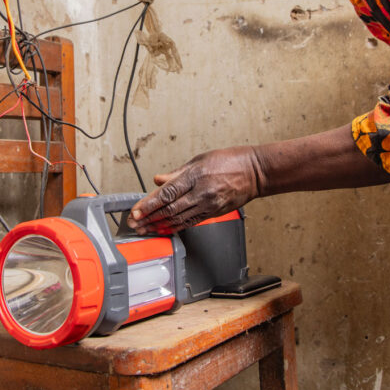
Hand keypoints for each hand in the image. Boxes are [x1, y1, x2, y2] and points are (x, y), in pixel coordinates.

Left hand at [126, 146, 263, 233]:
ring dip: (159, 226)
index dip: (149, 204)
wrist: (255, 172)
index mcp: (196, 176)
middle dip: (149, 218)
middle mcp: (202, 193)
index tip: (136, 211)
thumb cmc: (230, 161)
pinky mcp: (214, 213)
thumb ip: (177, 173)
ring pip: (179, 220)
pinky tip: (164, 229)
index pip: (167, 193)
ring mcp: (209, 205)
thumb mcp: (200, 160)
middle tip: (134, 224)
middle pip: (169, 210)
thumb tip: (158, 180)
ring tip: (144, 229)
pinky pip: (191, 223)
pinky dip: (175, 228)